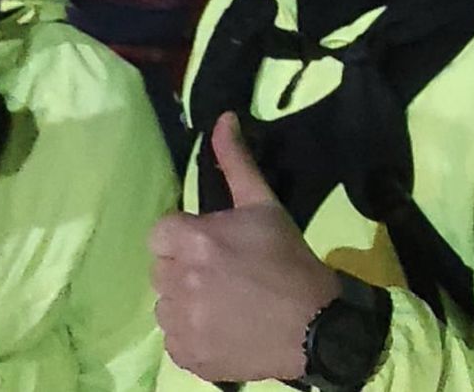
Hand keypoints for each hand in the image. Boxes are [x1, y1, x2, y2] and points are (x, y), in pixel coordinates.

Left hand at [151, 112, 340, 381]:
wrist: (314, 325)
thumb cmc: (288, 260)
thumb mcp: (264, 205)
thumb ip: (236, 161)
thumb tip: (222, 117)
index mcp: (193, 241)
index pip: (160, 232)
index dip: (183, 236)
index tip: (210, 243)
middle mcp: (179, 282)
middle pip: (161, 268)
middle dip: (185, 266)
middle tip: (223, 272)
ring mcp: (181, 323)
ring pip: (166, 304)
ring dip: (186, 300)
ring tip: (224, 301)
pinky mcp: (187, 355)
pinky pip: (174, 338)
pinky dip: (192, 333)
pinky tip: (222, 326)